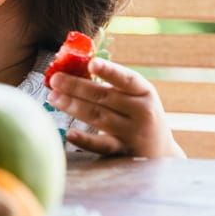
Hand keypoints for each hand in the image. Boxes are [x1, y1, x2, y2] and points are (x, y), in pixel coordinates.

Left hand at [47, 58, 185, 157]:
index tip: (91, 63)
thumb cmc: (139, 115)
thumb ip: (112, 85)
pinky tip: (69, 133)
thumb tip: (72, 69)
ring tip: (53, 97)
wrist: (161, 152)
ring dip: (73, 106)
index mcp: (144, 92)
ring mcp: (132, 133)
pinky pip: (101, 145)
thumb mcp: (136, 96)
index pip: (126, 79)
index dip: (109, 71)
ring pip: (99, 117)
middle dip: (76, 87)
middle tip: (55, 80)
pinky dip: (85, 140)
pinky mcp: (123, 151)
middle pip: (104, 97)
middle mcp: (141, 111)